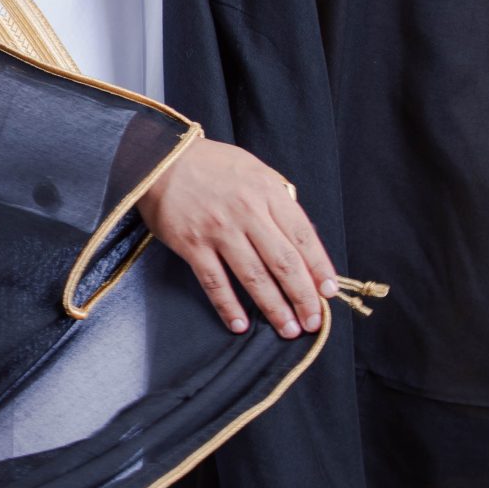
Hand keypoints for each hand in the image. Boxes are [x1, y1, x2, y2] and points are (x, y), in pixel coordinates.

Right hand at [139, 139, 336, 336]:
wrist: (161, 158)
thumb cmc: (213, 165)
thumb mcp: (255, 170)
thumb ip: (278, 200)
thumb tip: (299, 238)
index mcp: (267, 192)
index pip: (303, 235)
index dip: (319, 267)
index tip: (328, 292)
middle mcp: (247, 212)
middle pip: (283, 262)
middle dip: (302, 296)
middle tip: (312, 322)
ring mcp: (219, 230)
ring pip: (254, 277)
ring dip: (274, 307)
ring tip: (288, 329)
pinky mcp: (192, 245)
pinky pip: (214, 282)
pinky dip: (228, 306)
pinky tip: (240, 325)